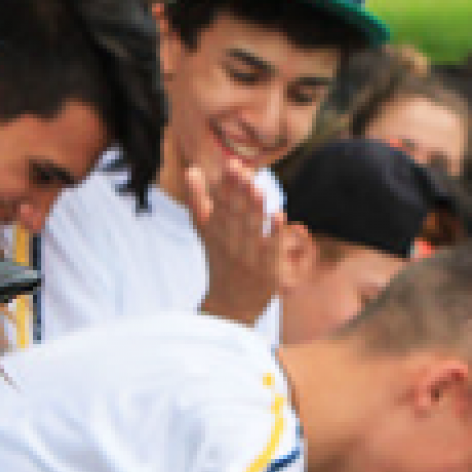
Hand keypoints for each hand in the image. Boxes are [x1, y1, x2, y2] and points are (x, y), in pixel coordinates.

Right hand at [185, 160, 288, 323]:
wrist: (230, 307)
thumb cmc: (220, 261)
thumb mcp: (206, 232)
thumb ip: (198, 201)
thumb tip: (191, 169)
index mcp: (214, 234)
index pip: (220, 207)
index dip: (226, 186)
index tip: (230, 164)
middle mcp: (230, 246)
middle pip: (234, 216)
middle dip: (238, 191)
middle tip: (241, 168)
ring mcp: (249, 260)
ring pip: (251, 231)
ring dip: (254, 209)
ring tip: (257, 187)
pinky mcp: (267, 273)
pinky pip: (272, 251)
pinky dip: (276, 234)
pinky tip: (280, 215)